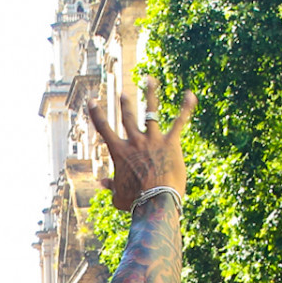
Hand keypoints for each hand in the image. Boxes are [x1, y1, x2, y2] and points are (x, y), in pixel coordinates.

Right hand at [87, 81, 195, 210]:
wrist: (155, 202)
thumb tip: (103, 183)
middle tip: (123, 93)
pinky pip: (180, 121)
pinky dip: (186, 108)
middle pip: (128, 117)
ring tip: (149, 80)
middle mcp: (135, 141)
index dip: (96, 113)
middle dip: (125, 104)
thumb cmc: (136, 202)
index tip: (91, 101)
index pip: (103, 128)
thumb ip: (111, 186)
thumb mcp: (119, 196)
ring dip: (150, 94)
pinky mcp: (171, 143)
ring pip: (151, 111)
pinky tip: (190, 94)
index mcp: (120, 152)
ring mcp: (153, 139)